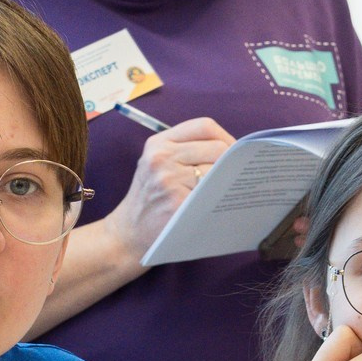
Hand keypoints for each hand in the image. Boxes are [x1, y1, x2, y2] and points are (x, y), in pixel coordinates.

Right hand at [106, 117, 235, 256]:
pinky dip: (220, 200)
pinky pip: (212, 195)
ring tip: (224, 192)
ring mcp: (169, 180)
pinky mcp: (177, 203)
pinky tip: (219, 206)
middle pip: (217, 148)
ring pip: (218, 172)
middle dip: (230, 163)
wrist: (127, 234)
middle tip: (234, 177)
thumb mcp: (155, 165)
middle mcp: (161, 158)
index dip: (226, 137)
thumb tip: (233, 150)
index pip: (204, 126)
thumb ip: (185, 151)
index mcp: (158, 144)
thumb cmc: (149, 199)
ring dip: (226, 184)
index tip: (234, 152)